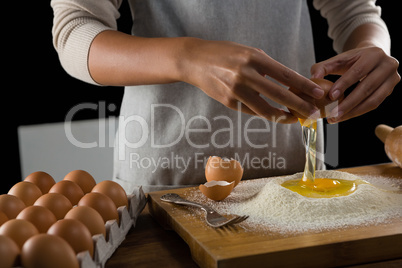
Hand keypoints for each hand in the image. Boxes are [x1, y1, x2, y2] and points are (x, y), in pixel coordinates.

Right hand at [179, 38, 323, 122]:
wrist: (196, 61)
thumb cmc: (225, 54)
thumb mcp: (248, 52)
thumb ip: (266, 66)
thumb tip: (288, 83)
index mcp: (254, 58)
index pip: (285, 74)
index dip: (304, 86)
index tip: (317, 93)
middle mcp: (245, 74)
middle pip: (279, 94)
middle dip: (300, 105)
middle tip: (314, 113)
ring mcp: (236, 90)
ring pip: (265, 109)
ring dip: (283, 116)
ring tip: (295, 118)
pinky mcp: (228, 102)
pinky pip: (252, 111)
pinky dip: (265, 113)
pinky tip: (275, 114)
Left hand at [311, 47, 399, 122]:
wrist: (373, 57)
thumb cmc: (353, 59)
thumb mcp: (339, 59)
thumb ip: (323, 67)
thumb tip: (313, 77)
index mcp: (374, 54)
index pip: (358, 71)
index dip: (344, 85)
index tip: (331, 97)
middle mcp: (387, 66)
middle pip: (367, 88)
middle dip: (348, 104)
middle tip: (332, 114)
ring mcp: (392, 79)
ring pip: (373, 100)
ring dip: (353, 112)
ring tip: (336, 118)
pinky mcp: (390, 90)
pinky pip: (374, 105)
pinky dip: (358, 112)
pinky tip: (345, 115)